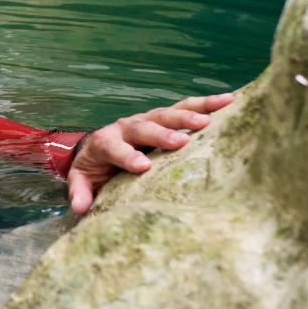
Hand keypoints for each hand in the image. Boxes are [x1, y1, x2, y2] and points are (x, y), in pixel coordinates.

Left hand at [66, 92, 233, 213]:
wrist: (97, 145)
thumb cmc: (94, 167)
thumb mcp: (81, 179)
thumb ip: (80, 191)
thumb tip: (79, 208)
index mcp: (105, 142)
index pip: (114, 148)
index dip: (127, 156)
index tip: (143, 167)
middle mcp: (126, 126)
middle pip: (144, 126)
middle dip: (162, 134)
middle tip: (181, 142)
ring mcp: (146, 119)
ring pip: (167, 113)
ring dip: (188, 115)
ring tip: (210, 119)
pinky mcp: (163, 117)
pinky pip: (185, 107)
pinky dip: (205, 103)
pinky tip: (228, 101)